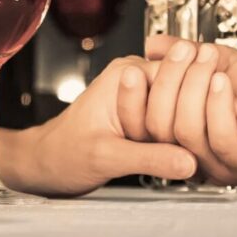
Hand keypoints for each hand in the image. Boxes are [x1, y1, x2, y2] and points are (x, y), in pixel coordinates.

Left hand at [0, 56, 196, 195]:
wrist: (47, 163)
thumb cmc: (64, 153)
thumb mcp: (107, 157)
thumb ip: (149, 157)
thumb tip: (188, 162)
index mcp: (126, 74)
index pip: (179, 78)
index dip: (183, 110)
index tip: (178, 136)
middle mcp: (137, 76)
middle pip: (185, 93)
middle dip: (178, 125)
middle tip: (158, 146)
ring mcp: (144, 93)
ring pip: (182, 109)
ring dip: (175, 135)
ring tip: (153, 149)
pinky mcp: (147, 112)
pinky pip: (174, 121)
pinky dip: (173, 140)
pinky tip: (166, 154)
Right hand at [117, 37, 236, 189]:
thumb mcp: (227, 65)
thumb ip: (190, 56)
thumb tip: (153, 45)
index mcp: (185, 132)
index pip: (142, 121)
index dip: (133, 96)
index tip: (140, 63)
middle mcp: (196, 151)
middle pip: (159, 125)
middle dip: (169, 82)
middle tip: (186, 52)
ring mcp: (219, 162)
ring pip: (186, 132)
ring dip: (195, 88)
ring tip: (209, 61)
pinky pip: (220, 141)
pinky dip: (218, 108)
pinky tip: (224, 83)